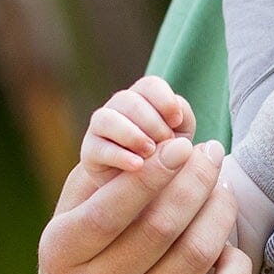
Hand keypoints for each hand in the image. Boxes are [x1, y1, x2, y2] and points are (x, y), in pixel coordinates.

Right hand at [27, 103, 250, 273]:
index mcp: (61, 256)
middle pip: (162, 228)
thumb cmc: (82, 267)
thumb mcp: (69, 224)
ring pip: (196, 258)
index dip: (154, 173)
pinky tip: (229, 245)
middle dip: (197, 180)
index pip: (111, 211)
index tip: (183, 144)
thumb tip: (157, 136)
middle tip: (213, 153)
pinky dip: (235, 265)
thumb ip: (100, 180)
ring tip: (223, 188)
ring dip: (220, 212)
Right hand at [80, 75, 195, 180]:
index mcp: (144, 99)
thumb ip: (182, 119)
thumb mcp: (182, 136)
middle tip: (165, 143)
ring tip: (150, 152)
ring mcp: (100, 129)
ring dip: (132, 134)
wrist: (148, 188)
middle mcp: (118, 108)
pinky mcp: (90, 153)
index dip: (165, 100)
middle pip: (129, 99)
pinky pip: (98, 148)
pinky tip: (138, 165)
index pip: (150, 85)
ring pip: (107, 118)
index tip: (176, 122)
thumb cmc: (168, 157)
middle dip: (152, 122)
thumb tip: (175, 114)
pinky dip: (119, 156)